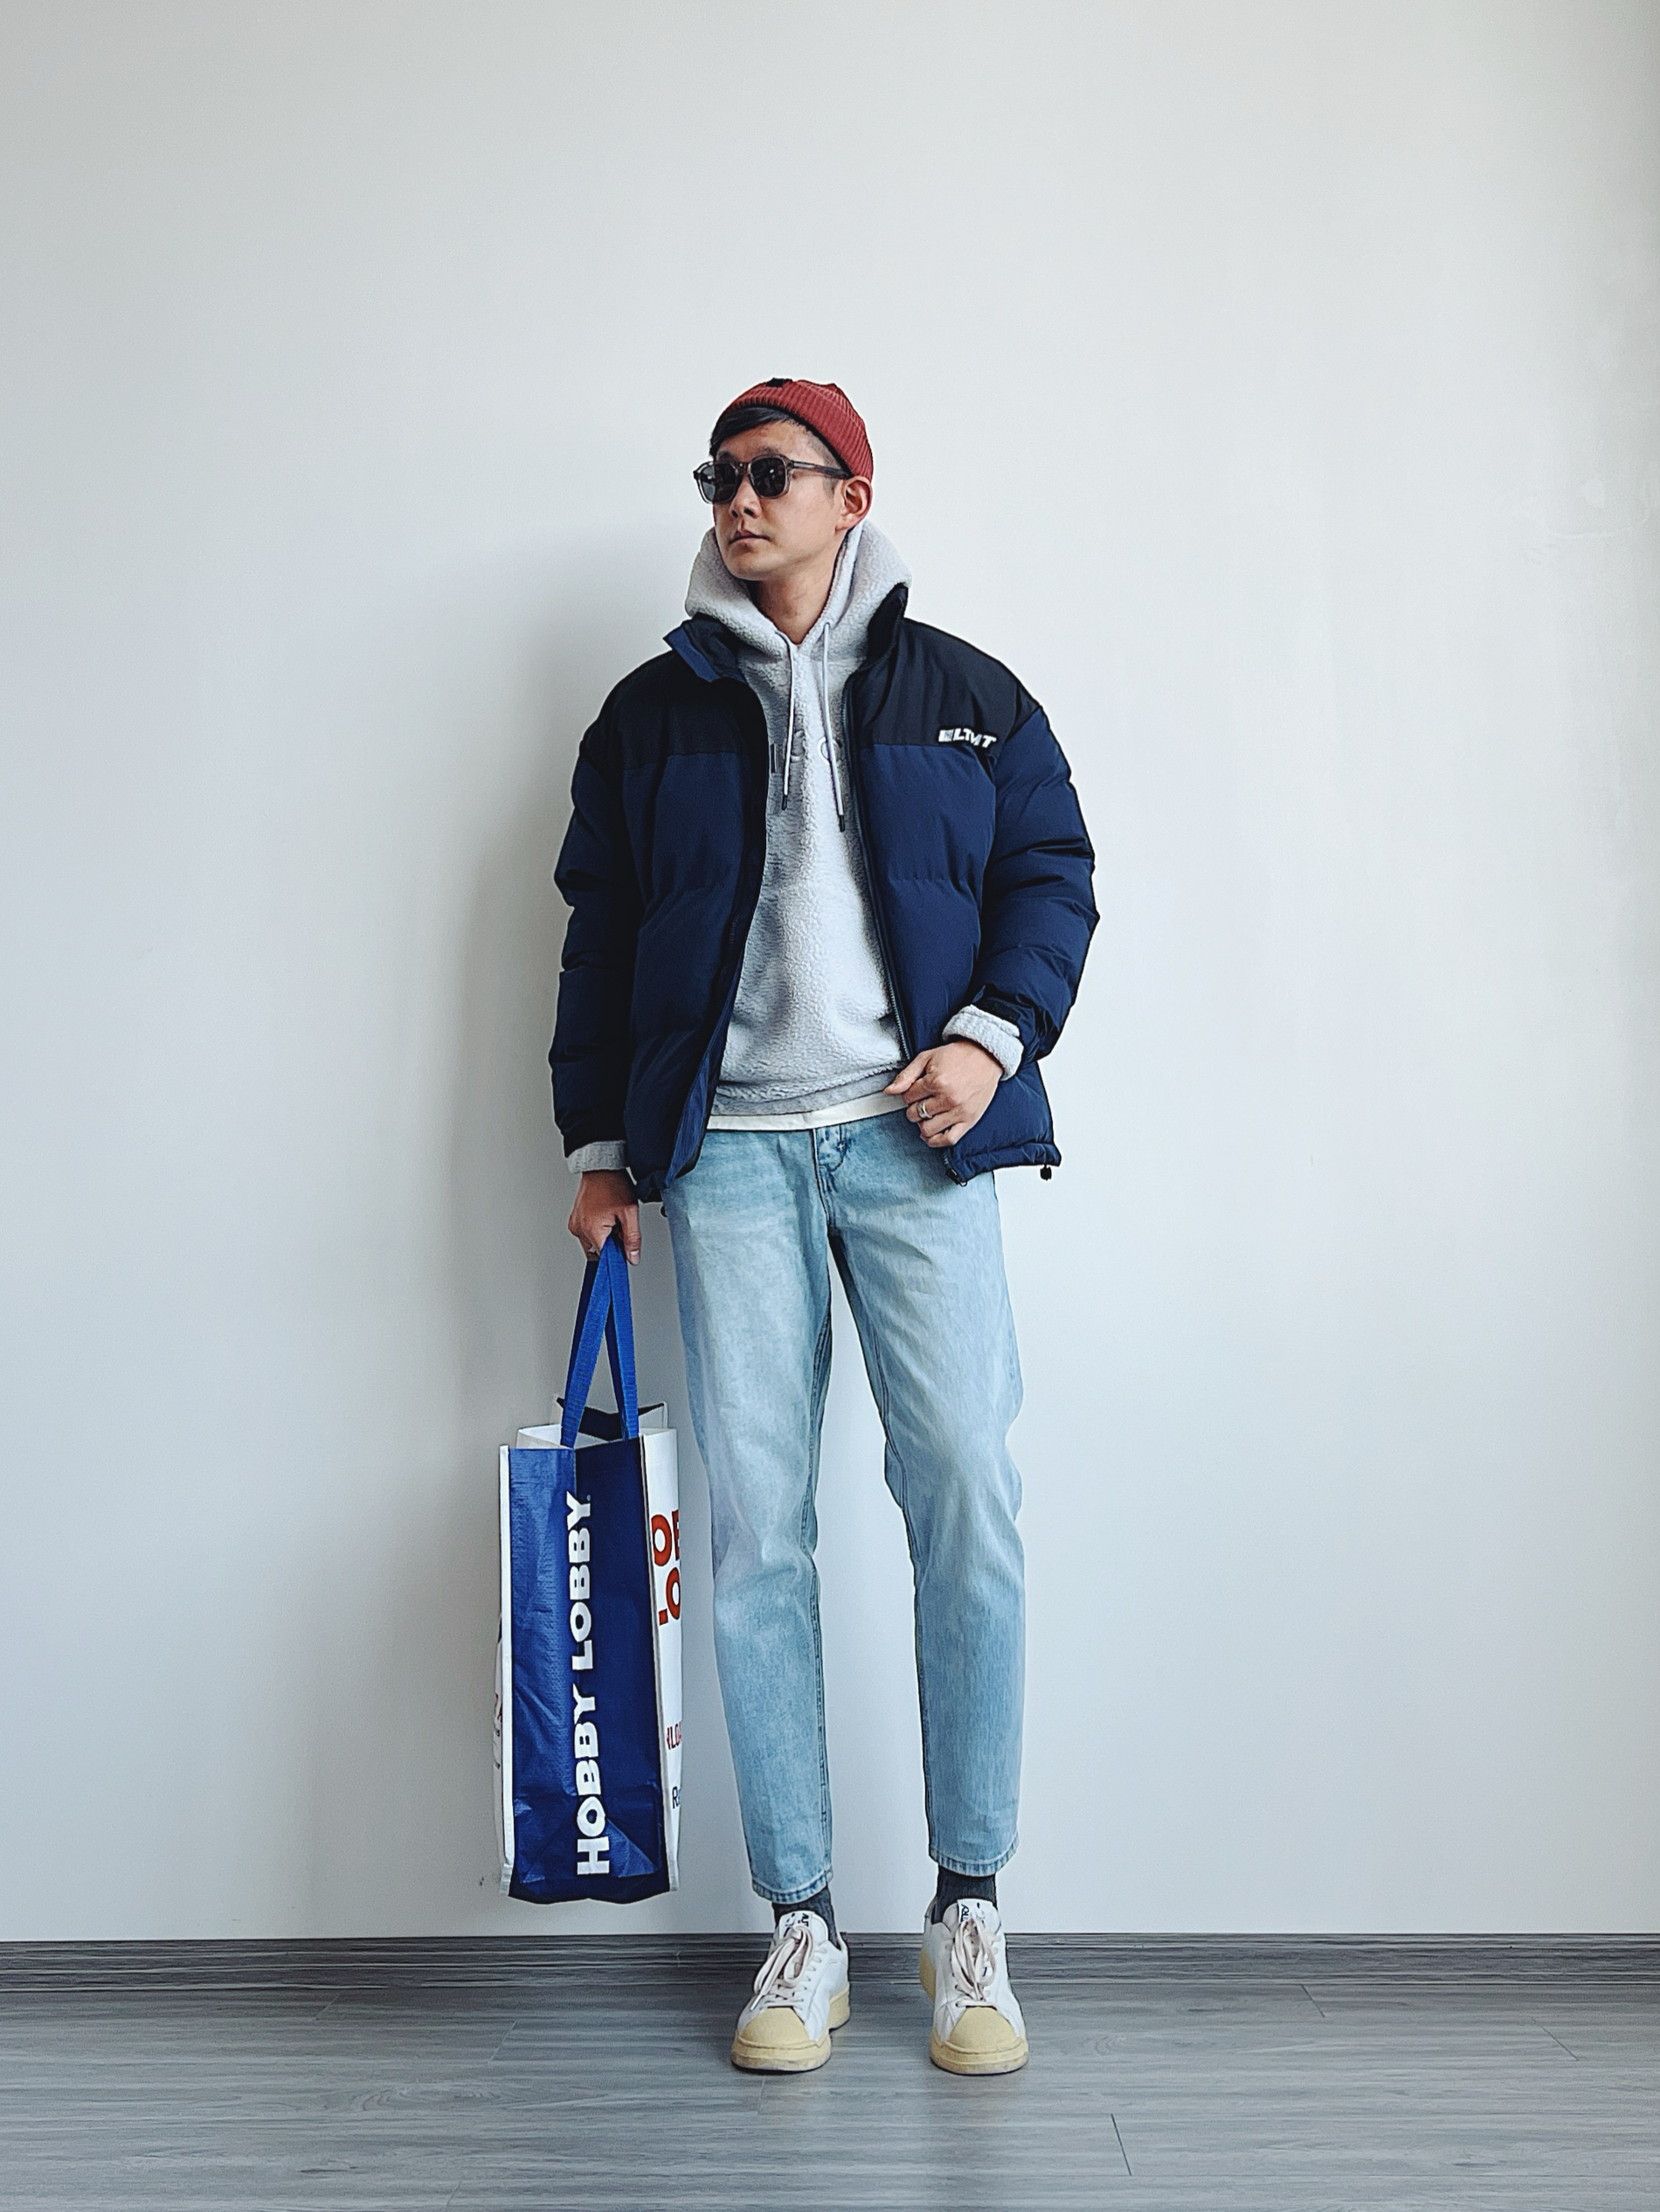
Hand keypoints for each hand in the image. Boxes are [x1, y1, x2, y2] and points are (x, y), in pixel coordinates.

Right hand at [568, 1170, 640, 1262]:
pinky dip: (596, 1230)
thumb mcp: (630, 1212)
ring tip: (612, 1218)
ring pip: (592, 1243)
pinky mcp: (574, 1219)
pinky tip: (604, 1216)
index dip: (617, 1254)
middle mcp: (579, 1229)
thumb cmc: (613, 1184)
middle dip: (610, 1245)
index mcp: (591, 1229)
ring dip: (603, 1237)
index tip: (624, 1248)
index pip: (604, 1258)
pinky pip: (586, 1233)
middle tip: (619, 1226)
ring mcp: (574, 1224)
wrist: (601, 1166)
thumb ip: (632, 1238)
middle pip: (597, 1252)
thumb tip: (632, 1258)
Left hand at [884, 1040, 1001, 1148]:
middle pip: (916, 1114)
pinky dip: (936, 1141)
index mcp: (936, 1081)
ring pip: (928, 1129)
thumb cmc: (957, 1056)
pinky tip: (930, 1135)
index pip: (908, 1097)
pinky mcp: (970, 1120)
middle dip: (914, 1108)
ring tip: (926, 1114)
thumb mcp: (927, 1058)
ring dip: (922, 1124)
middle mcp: (948, 1098)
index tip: (915, 1090)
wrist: (985, 1056)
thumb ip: (906, 1075)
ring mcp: (959, 1111)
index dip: (908, 1094)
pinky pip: (949, 1139)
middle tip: (921, 1101)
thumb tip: (888, 1091)